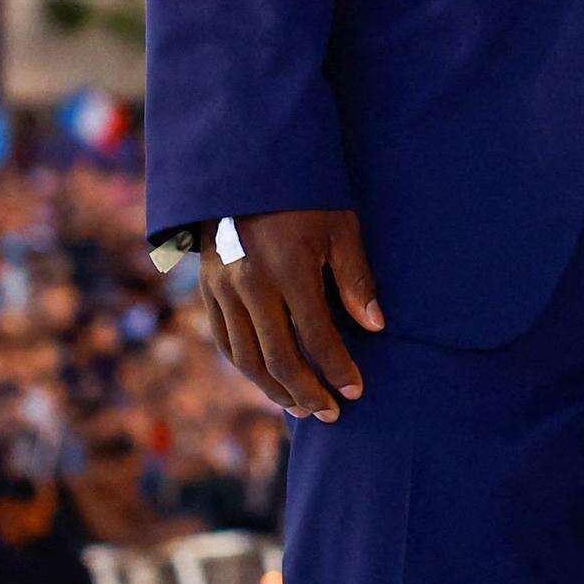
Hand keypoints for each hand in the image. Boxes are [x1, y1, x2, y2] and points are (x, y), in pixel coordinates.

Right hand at [199, 210, 381, 421]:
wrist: (245, 171)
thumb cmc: (305, 196)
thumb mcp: (340, 227)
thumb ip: (356, 279)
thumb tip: (375, 326)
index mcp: (288, 270)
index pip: (316, 336)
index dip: (338, 368)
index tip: (356, 390)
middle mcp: (250, 286)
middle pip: (278, 358)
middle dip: (307, 392)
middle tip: (331, 413)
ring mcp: (223, 290)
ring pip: (246, 358)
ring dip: (275, 389)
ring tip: (302, 407)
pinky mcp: (208, 290)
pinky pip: (225, 342)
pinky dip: (247, 368)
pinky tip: (267, 381)